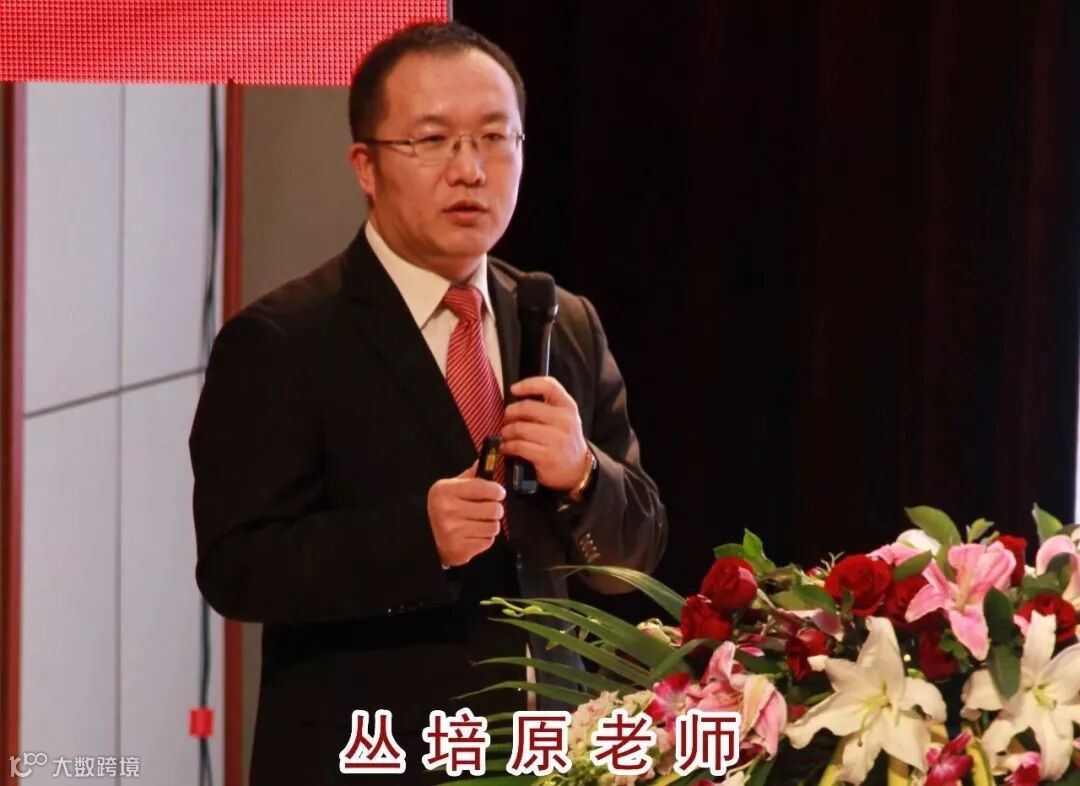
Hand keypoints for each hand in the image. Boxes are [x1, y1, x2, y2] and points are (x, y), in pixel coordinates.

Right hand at [428, 461, 505, 566]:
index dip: (496, 490)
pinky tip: (473, 535)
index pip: (481, 487)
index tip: (499, 493)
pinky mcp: (460, 549)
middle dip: (496, 509)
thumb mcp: (452, 488)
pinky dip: (485, 538)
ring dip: (491, 525)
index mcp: (443, 491)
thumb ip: (471, 476)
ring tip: (479, 523)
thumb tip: (485, 460)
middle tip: (489, 510)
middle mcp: (446, 510)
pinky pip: (488, 541)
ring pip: (493, 526)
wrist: (428, 539)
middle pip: (493, 509)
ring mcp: (452, 531)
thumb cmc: (445, 509)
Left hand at [500, 376, 589, 491]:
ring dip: (507, 431)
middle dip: (510, 413)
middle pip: (527, 407)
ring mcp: (556, 439)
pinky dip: (508, 446)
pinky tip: (507, 447)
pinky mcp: (546, 456)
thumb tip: (517, 397)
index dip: (528, 384)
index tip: (514, 389)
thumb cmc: (565, 439)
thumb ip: (547, 405)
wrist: (578, 469)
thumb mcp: (565, 417)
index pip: (549, 386)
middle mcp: (564, 420)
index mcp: (568, 406)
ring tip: (506, 434)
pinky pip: (518, 446)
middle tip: (506, 418)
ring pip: (520, 428)